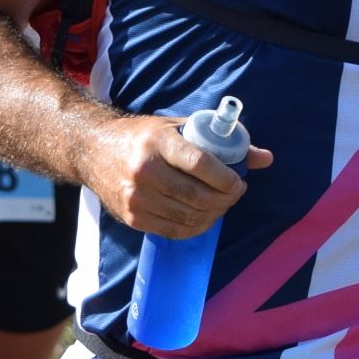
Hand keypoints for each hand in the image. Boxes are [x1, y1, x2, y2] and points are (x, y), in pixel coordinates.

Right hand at [87, 113, 272, 237]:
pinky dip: (196, 228)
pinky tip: (204, 217)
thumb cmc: (142, 137)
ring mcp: (136, 198)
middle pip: (198, 196)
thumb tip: (266, 158)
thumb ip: (220, 140)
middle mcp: (144, 171)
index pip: (201, 164)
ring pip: (189, 217)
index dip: (227, 178)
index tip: (239, 182)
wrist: (93, 150)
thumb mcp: (177, 128)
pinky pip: (174, 231)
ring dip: (214, 215)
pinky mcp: (132, 217)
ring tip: (220, 204)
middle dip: (225, 199)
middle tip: (234, 194)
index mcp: (158, 143)